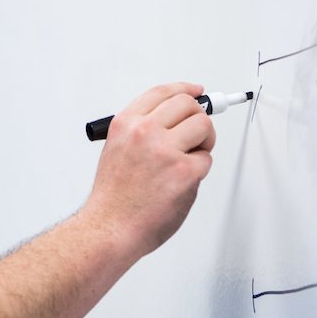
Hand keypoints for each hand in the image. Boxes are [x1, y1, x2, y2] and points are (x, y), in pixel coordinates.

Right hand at [81, 82, 216, 258]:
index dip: (184, 89)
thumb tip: (173, 122)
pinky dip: (199, 170)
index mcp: (126, 123)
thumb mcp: (116, 149)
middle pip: (188, 104)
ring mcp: (165, 150)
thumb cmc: (113, 197)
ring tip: (191, 157)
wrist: (110, 227)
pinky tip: (183, 180)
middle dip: (198, 117)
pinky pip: (206, 160)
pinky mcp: (184, 171)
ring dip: (204, 141)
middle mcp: (144, 131)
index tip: (196, 91)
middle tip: (198, 133)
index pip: (162, 93)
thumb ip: (142, 131)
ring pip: (204, 127)